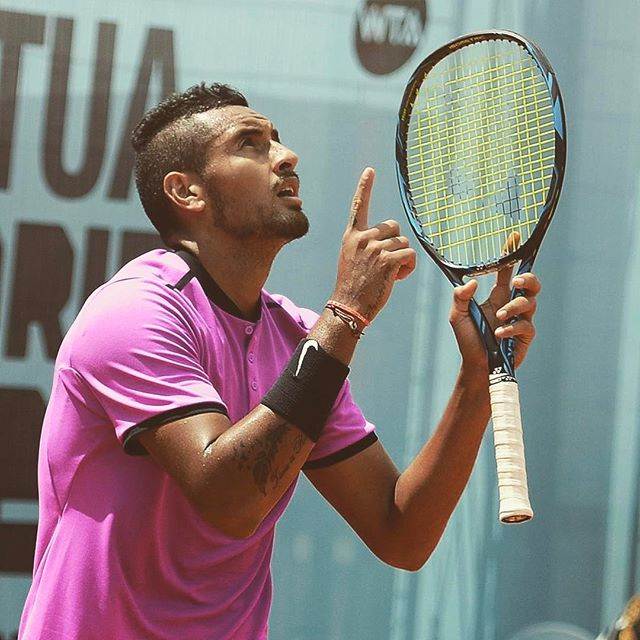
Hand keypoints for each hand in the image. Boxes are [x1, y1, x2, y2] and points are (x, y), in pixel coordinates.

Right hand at [331, 167, 415, 320]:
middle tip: (386, 264)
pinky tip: (397, 278)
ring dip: (402, 259)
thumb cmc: (353, 286)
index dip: (365, 187)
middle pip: (394, 227)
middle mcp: (363, 238)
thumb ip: (366, 245)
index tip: (370, 171)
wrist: (348, 306)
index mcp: (352, 236)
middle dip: (396, 243)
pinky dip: (408, 267)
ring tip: (389, 275)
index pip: (359, 206)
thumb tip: (391, 240)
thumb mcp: (352, 259)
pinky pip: (409, 254)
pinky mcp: (388, 260)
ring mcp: (375, 248)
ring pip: (404, 243)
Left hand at [449, 264, 540, 372]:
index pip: (507, 272)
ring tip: (499, 317)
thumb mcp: (458, 316)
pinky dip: (511, 328)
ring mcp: (520, 320)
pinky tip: (499, 334)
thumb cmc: (468, 340)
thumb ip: (460, 297)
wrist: (477, 366)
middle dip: (528, 278)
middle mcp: (511, 305)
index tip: (513, 237)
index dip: (510, 255)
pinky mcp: (525, 335)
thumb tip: (471, 283)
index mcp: (497, 297)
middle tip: (516, 282)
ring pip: (529, 303)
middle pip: (531, 283)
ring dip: (513, 307)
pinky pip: (525, 325)